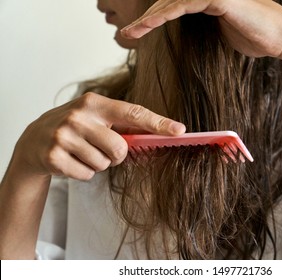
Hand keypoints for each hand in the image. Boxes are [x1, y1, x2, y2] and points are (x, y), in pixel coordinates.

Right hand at [13, 92, 185, 180]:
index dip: (158, 123)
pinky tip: (71, 160)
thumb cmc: (76, 127)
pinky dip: (83, 172)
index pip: (133, 113)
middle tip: (100, 148)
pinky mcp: (53, 157)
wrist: (35, 138)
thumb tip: (159, 134)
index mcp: (94, 103)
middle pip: (120, 149)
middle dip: (115, 155)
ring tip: (82, 152)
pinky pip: (87, 175)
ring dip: (98, 163)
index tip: (179, 130)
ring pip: (104, 164)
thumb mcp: (97, 118)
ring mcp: (64, 136)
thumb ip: (123, 125)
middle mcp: (78, 116)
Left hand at [120, 0, 281, 58]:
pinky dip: (163, 15)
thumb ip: (203, 30)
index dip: (152, 18)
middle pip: (166, 1)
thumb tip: (187, 40)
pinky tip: (146, 26)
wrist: (281, 38)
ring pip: (170, 1)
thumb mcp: (221, 34)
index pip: (173, 5)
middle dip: (144, 18)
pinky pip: (182, 5)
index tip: (136, 33)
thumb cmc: (255, 37)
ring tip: (129, 34)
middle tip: (125, 33)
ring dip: (147, 19)